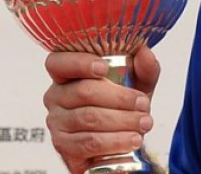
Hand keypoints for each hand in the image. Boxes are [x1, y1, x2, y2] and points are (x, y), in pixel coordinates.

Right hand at [43, 46, 160, 173]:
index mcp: (66, 74)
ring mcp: (57, 123)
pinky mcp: (64, 147)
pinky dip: (115, 141)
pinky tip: (132, 139)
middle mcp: (56, 96)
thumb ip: (143, 69)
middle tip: (143, 104)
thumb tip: (144, 54)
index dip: (79, 63)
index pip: (58, 63)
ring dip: (122, 121)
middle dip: (119, 98)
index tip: (104, 68)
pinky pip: (90, 143)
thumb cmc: (121, 108)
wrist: (119, 143)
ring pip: (89, 118)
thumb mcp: (137, 85)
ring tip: (144, 123)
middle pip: (84, 92)